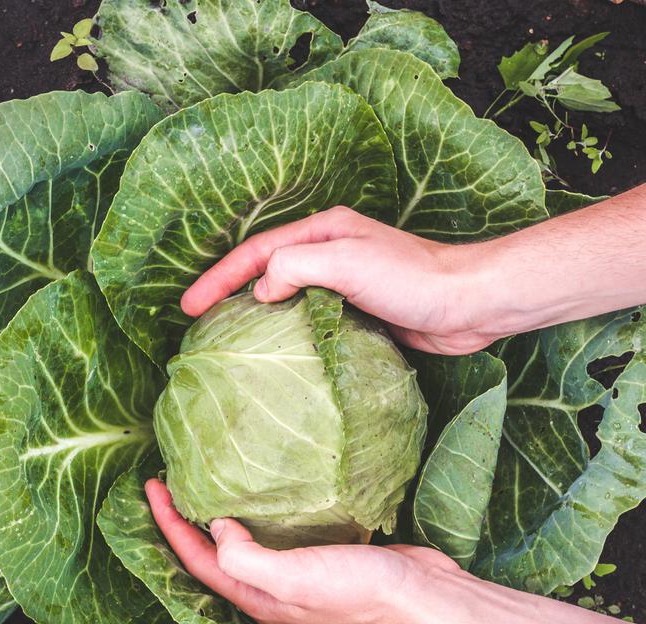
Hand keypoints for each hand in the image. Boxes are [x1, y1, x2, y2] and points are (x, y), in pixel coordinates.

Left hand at [144, 479, 461, 623]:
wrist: (421, 596)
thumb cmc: (357, 591)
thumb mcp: (292, 579)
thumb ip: (245, 558)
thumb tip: (216, 527)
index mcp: (254, 596)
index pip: (195, 559)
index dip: (167, 525)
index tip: (150, 485)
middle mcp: (268, 587)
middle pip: (210, 552)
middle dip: (183, 519)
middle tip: (164, 479)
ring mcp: (293, 571)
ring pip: (240, 540)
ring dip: (215, 513)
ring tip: (198, 480)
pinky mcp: (318, 552)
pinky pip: (273, 528)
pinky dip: (255, 508)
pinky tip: (257, 486)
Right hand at [181, 206, 499, 354]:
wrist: (471, 304)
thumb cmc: (414, 279)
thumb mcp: (346, 262)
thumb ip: (295, 266)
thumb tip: (261, 289)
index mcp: (323, 231)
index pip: (254, 252)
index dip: (217, 278)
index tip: (187, 307)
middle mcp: (330, 252)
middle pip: (263, 269)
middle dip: (225, 291)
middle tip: (193, 320)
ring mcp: (343, 283)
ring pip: (283, 296)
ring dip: (251, 314)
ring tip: (222, 339)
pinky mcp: (358, 312)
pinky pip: (307, 321)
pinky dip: (283, 334)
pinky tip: (273, 357)